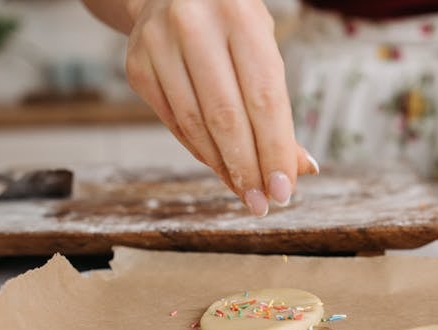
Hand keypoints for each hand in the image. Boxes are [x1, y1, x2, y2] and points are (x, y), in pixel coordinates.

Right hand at [124, 0, 316, 216]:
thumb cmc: (233, 26)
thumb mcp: (264, 50)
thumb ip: (279, 108)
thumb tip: (301, 168)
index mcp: (240, 16)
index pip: (264, 99)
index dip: (275, 150)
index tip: (284, 190)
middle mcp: (194, 25)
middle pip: (226, 117)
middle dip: (248, 168)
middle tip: (263, 203)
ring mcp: (158, 44)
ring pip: (196, 125)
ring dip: (224, 168)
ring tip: (246, 194)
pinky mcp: (137, 66)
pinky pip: (175, 123)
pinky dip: (202, 153)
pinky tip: (222, 169)